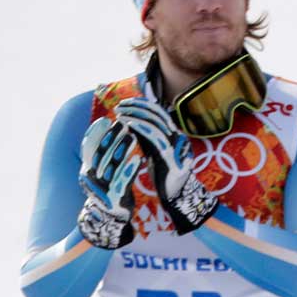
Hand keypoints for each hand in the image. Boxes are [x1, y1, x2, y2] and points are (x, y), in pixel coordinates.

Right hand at [77, 118, 143, 248]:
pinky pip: (121, 181)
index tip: (105, 120)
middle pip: (100, 154)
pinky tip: (137, 158)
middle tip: (123, 122)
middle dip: (111, 137)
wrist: (112, 217)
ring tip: (132, 135)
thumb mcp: (104, 169)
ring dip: (121, 149)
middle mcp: (90, 178)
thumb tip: (106, 126)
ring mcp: (101, 189)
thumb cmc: (112, 187)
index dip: (95, 134)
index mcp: (87, 169)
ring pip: (110, 166)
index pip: (87, 148)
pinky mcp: (114, 199)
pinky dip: (128, 169)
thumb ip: (104, 151)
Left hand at [114, 98, 217, 233]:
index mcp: (173, 135)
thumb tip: (132, 121)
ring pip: (156, 122)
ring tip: (120, 112)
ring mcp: (176, 145)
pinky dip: (140, 127)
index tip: (126, 102)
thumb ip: (147, 138)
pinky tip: (127, 123)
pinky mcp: (171, 156)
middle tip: (120, 105)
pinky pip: (155, 136)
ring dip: (136, 114)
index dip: (142, 105)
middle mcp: (177, 137)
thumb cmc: (163, 174)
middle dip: (137, 107)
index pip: (159, 113)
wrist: (176, 195)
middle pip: (157, 114)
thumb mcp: (154, 152)